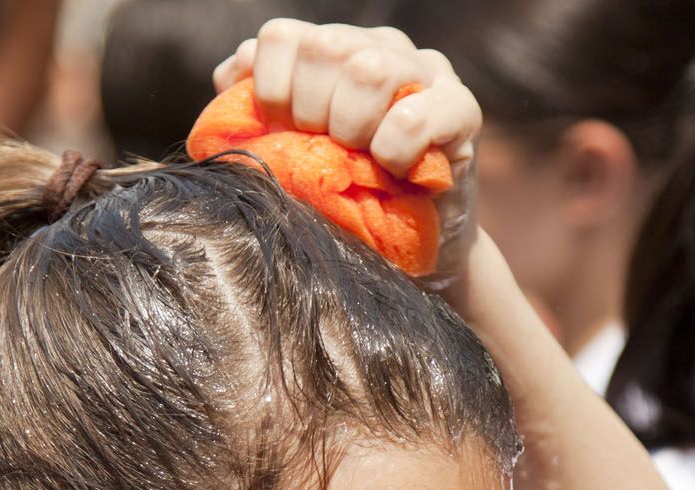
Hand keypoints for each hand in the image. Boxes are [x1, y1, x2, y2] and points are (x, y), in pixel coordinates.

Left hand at [213, 19, 481, 276]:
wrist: (404, 246)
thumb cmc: (341, 195)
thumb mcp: (288, 153)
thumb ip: (253, 107)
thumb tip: (231, 72)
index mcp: (333, 49)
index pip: (282, 36)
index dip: (271, 89)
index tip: (283, 131)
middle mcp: (379, 46)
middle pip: (325, 46)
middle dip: (310, 113)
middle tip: (325, 151)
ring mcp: (426, 71)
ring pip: (371, 68)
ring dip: (352, 126)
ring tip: (360, 158)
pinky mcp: (462, 109)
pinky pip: (416, 115)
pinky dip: (394, 149)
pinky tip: (394, 170)